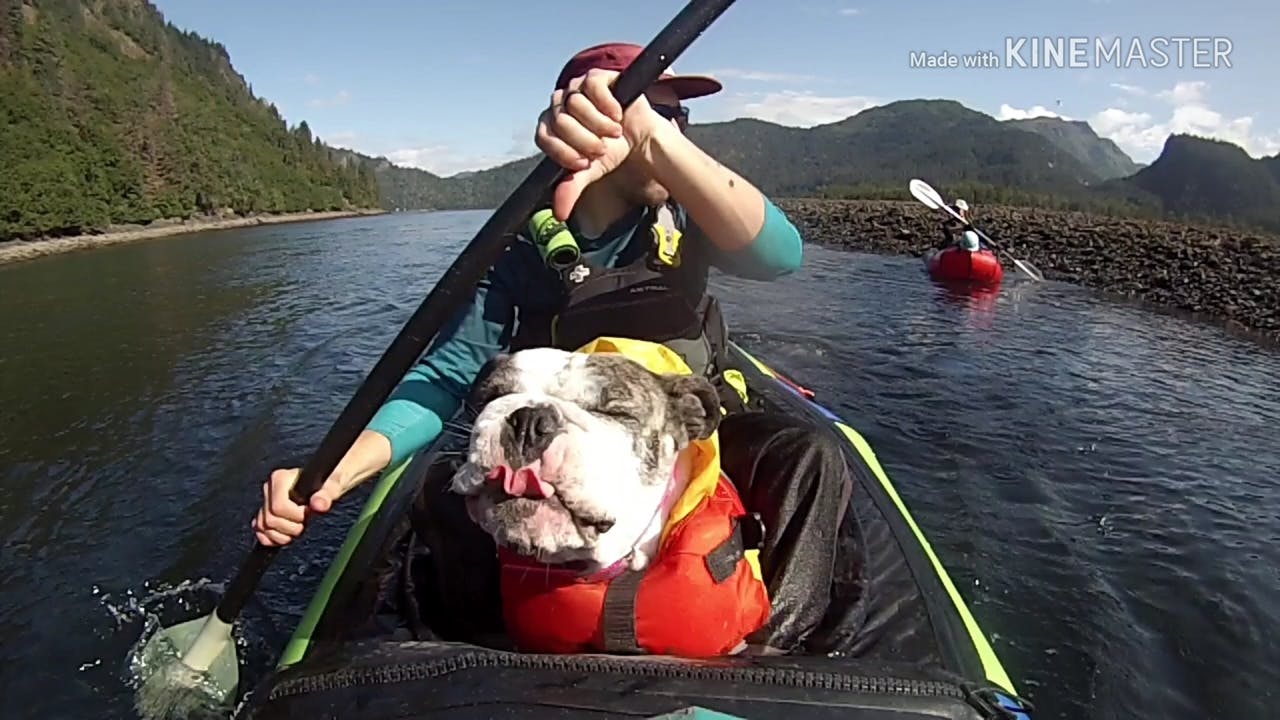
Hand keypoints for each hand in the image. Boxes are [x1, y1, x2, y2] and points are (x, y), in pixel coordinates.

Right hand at [252, 467, 345, 546]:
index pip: (278, 507)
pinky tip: (287, 535)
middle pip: (270, 520)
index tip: (309, 513)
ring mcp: (266, 502)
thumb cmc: (329, 479)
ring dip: (283, 535)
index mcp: (280, 478)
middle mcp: (269, 488)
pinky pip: (260, 531)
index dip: (296, 516)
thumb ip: (328, 493)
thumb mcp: (334, 483)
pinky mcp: (266, 513)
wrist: (327, 483)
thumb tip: (319, 504)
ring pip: (263, 527)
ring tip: (299, 527)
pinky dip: (273, 538)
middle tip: (305, 522)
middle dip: (291, 527)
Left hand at [535, 68, 669, 219]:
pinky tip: (617, 114)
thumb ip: (572, 187)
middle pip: (560, 120)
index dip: (563, 151)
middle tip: (603, 148)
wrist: (641, 137)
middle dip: (585, 140)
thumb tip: (560, 213)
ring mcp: (576, 88)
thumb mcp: (591, 171)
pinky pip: (592, 86)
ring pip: (575, 103)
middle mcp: (559, 104)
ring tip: (614, 131)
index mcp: (551, 125)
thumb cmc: (612, 150)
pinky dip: (606, 104)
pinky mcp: (596, 77)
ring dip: (598, 124)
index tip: (585, 162)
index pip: (543, 136)